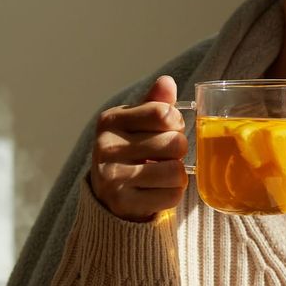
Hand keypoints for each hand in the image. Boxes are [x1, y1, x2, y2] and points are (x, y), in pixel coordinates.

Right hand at [89, 75, 188, 221]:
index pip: (164, 113)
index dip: (176, 122)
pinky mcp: (123, 203)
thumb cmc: (130, 150)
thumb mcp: (137, 123)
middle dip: (179, 150)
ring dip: (178, 174)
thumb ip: (154, 103)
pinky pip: (171, 196)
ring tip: (164, 173)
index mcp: (111, 120)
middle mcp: (106, 147)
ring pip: (175, 172)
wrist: (106, 193)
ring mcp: (112, 177)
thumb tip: (167, 82)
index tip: (169, 128)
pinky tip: (158, 190)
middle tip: (166, 155)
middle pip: (175, 143)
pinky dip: (172, 193)